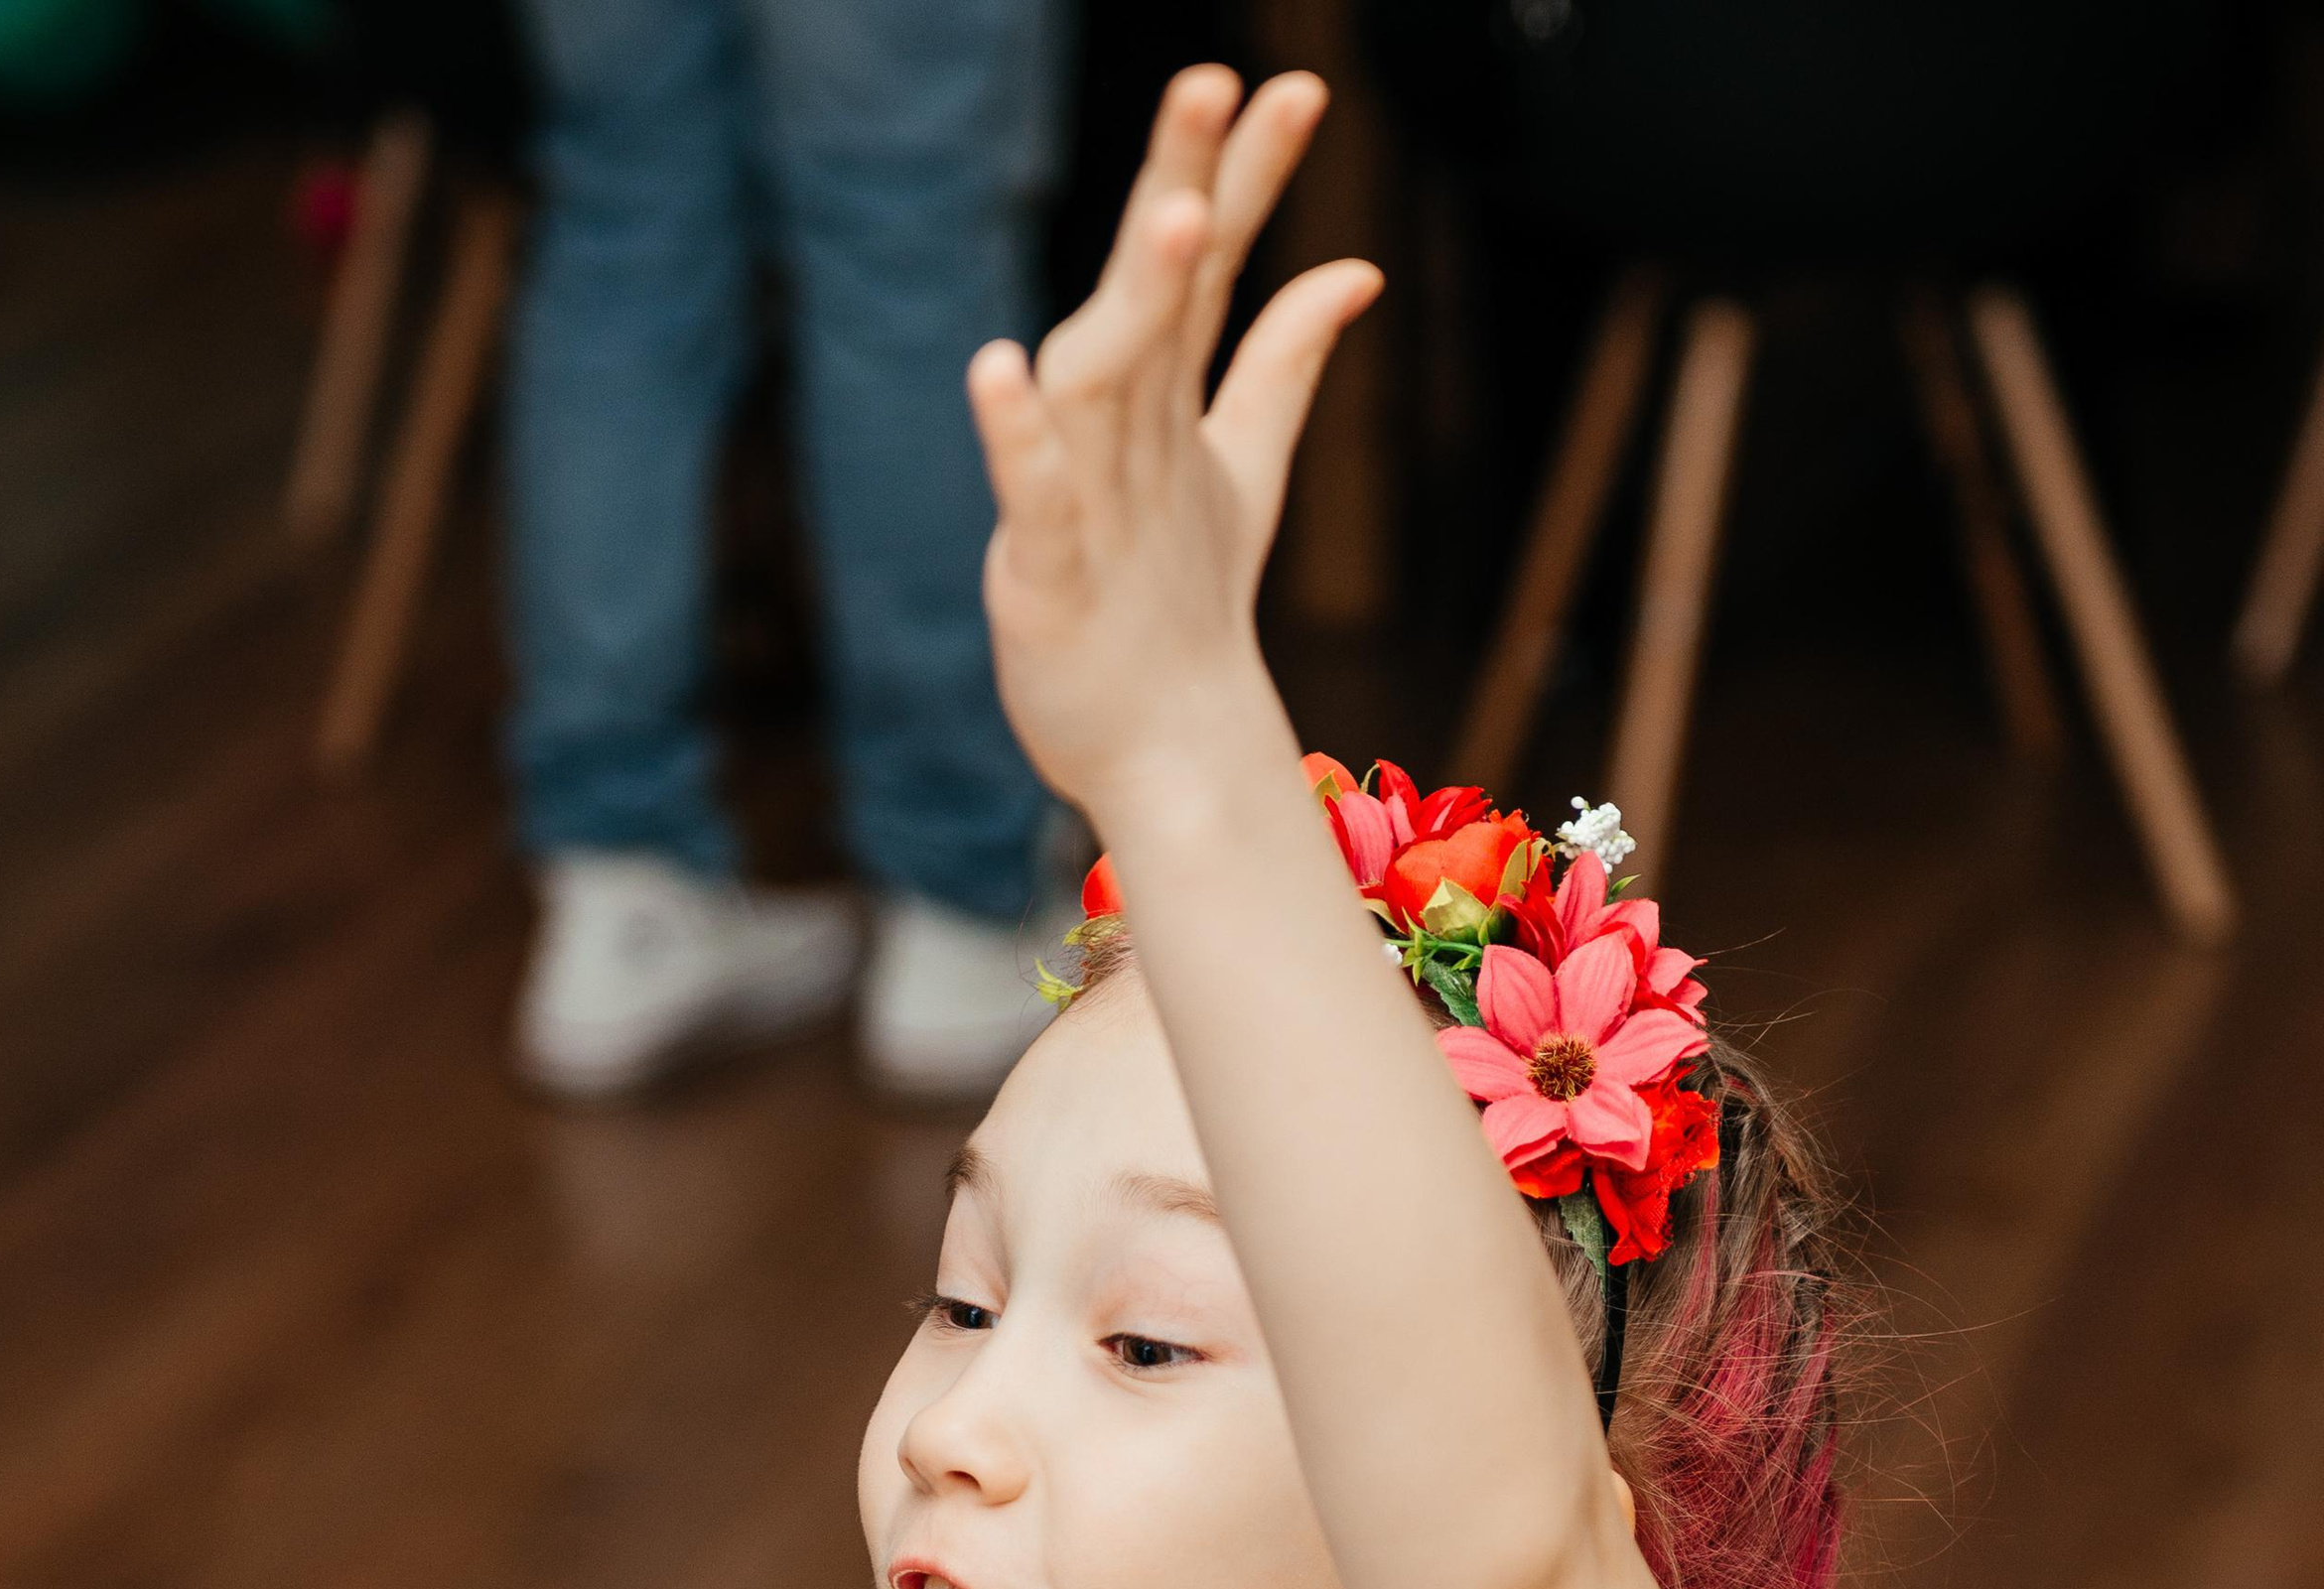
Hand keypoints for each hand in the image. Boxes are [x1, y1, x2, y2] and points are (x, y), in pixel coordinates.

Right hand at [966, 67, 1380, 820]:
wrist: (1161, 742)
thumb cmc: (1181, 602)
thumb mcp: (1244, 467)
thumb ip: (1281, 361)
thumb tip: (1354, 269)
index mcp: (1163, 397)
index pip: (1208, 266)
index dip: (1246, 178)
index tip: (1297, 89)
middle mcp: (1117, 428)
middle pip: (1150, 293)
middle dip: (1176, 187)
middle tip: (1208, 80)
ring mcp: (1078, 495)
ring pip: (1100, 380)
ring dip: (1129, 301)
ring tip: (1171, 218)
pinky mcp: (1044, 573)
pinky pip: (1030, 496)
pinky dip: (1018, 438)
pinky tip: (1002, 371)